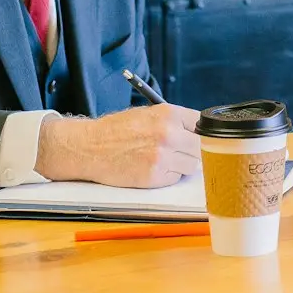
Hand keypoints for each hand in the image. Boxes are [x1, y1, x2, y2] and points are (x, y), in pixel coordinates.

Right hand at [37, 103, 200, 187]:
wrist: (89, 147)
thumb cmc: (117, 130)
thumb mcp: (148, 114)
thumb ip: (174, 122)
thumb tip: (199, 132)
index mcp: (169, 113)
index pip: (202, 124)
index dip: (199, 133)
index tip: (196, 138)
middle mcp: (169, 133)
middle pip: (201, 147)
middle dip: (191, 151)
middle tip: (178, 152)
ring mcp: (163, 156)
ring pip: (191, 165)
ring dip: (180, 165)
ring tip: (160, 159)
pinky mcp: (155, 175)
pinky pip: (175, 178)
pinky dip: (167, 176)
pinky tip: (151, 168)